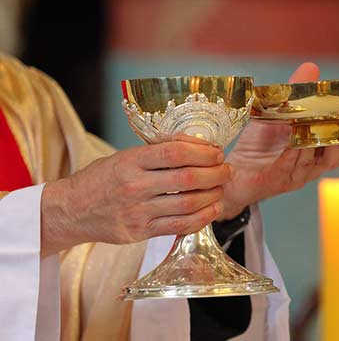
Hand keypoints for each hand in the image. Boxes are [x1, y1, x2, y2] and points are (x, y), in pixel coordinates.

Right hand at [40, 137, 230, 255]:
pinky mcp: (140, 232)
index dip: (203, 152)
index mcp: (131, 161)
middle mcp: (135, 186)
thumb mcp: (124, 156)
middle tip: (227, 170)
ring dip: (213, 196)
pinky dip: (202, 218)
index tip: (218, 152)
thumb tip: (198, 145)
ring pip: (188, 204)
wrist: (71, 211)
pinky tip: (213, 209)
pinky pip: (179, 226)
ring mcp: (138, 211)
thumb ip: (157, 152)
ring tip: (222, 188)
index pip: (175, 152)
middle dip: (216, 174)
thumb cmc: (102, 179)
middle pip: (187, 179)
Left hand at [220, 63, 338, 219]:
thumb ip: (294, 94)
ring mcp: (294, 176)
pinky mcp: (275, 181)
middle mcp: (309, 167)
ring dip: (311, 140)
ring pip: (312, 160)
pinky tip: (291, 140)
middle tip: (334, 116)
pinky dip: (291, 153)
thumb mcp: (275, 115)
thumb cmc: (256, 146)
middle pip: (334, 155)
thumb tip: (311, 68)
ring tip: (308, 122)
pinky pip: (288, 167)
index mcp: (314, 152)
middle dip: (337, 136)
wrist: (230, 173)